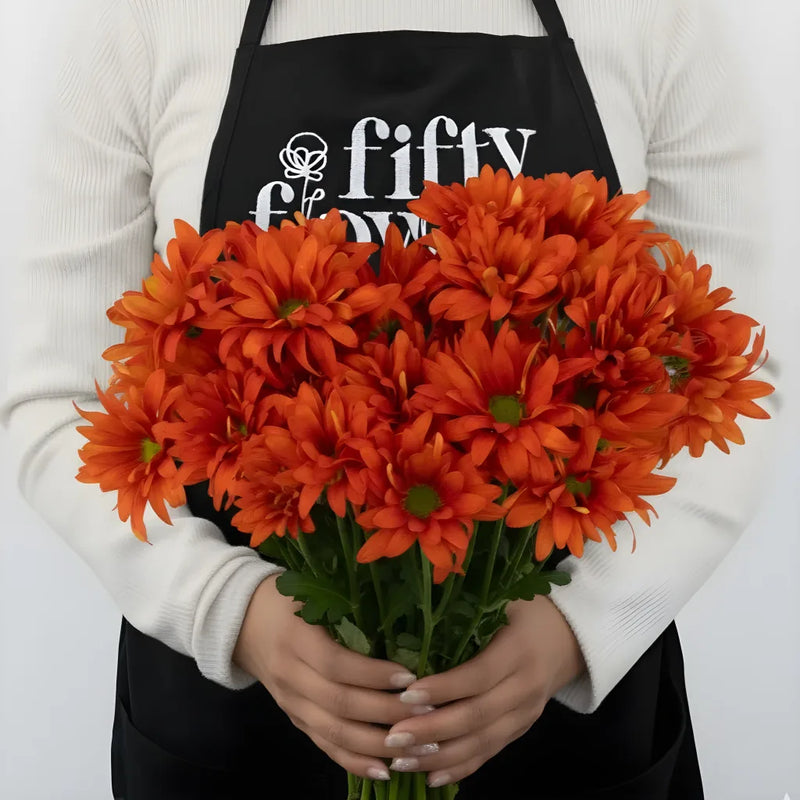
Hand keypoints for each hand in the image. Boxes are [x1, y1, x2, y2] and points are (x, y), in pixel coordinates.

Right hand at [233, 574, 431, 780]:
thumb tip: (404, 619)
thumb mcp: (313, 592)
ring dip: (376, 744)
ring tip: (415, 744)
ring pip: (333, 732)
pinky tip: (383, 769)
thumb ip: (349, 607)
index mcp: (296, 637)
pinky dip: (354, 762)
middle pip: (339, 703)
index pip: (336, 663)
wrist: (242, 622)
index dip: (373, 674)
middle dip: (386, 712)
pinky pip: (324, 746)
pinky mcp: (294, 720)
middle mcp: (289, 674)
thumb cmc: (289, 600)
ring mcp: (290, 702)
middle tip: (427, 711)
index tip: (410, 677)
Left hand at [381, 595, 586, 787]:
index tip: (406, 694)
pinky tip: (430, 776)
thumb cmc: (524, 611)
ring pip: (482, 742)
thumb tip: (417, 612)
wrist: (570, 636)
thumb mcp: (502, 600)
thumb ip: (467, 609)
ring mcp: (526, 713)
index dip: (443, 688)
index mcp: (519, 649)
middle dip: (433, 731)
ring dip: (440, 757)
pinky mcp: (522, 730)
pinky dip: (460, 768)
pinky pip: (490, 754)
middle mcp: (526, 686)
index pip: (478, 675)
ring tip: (401, 760)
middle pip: (478, 716)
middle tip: (393, 736)